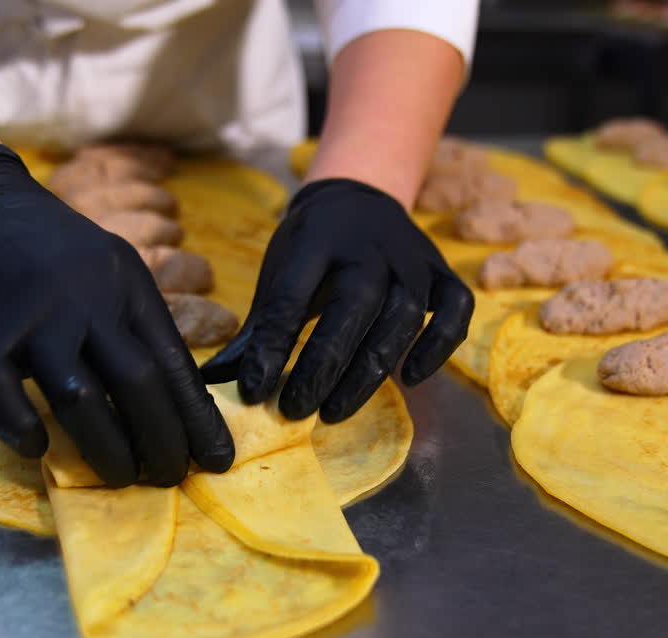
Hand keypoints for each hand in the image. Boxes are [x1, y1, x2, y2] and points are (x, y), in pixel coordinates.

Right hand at [0, 143, 232, 486]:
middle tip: (169, 478)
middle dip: (162, 441)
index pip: (174, 363)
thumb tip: (177, 401)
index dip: (198, 419)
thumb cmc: (55, 250)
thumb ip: (139, 325)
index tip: (217, 460)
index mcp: (128, 286)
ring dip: (106, 448)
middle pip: (136, 384)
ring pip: (78, 397)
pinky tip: (38, 449)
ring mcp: (32, 319)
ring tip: (122, 477)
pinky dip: (22, 429)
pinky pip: (3, 396)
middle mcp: (87, 302)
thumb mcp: (114, 269)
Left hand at [201, 179, 473, 421]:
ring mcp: (411, 261)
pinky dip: (438, 346)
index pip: (291, 299)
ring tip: (335, 411)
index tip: (254, 390)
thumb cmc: (311, 249)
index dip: (272, 348)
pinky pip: (454, 311)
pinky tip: (411, 378)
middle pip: (351, 310)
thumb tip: (213, 384)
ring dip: (369, 369)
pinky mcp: (443, 273)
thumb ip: (256, 331)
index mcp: (316, 244)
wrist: (359, 196)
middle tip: (296, 410)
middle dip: (322, 366)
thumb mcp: (278, 274)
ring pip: (402, 317)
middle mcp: (368, 249)